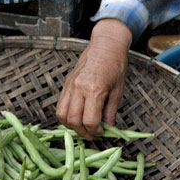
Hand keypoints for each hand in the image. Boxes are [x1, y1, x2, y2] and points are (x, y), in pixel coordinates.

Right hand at [57, 19, 132, 138]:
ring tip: (82, 128)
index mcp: (94, 90)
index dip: (95, 131)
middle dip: (82, 132)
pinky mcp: (67, 83)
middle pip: (73, 120)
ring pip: (62, 114)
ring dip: (71, 125)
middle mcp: (79, 88)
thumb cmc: (116, 65)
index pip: (90, 120)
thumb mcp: (118, 90)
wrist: (106, 45)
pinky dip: (65, 115)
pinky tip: (75, 117)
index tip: (101, 132)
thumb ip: (111, 111)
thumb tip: (108, 127)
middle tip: (92, 134)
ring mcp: (70, 85)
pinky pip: (60, 104)